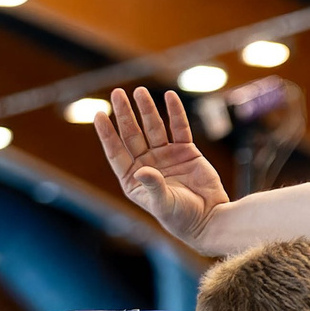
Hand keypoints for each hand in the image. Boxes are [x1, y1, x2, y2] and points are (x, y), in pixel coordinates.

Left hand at [92, 87, 229, 248]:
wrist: (210, 219)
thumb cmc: (182, 219)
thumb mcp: (163, 204)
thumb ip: (152, 185)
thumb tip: (142, 170)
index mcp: (134, 179)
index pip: (116, 152)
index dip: (107, 133)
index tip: (99, 114)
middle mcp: (147, 164)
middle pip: (132, 134)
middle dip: (125, 114)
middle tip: (117, 93)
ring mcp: (166, 156)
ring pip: (154, 127)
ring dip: (147, 109)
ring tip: (140, 91)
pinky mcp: (186, 151)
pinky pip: (179, 128)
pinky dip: (175, 112)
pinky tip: (170, 96)